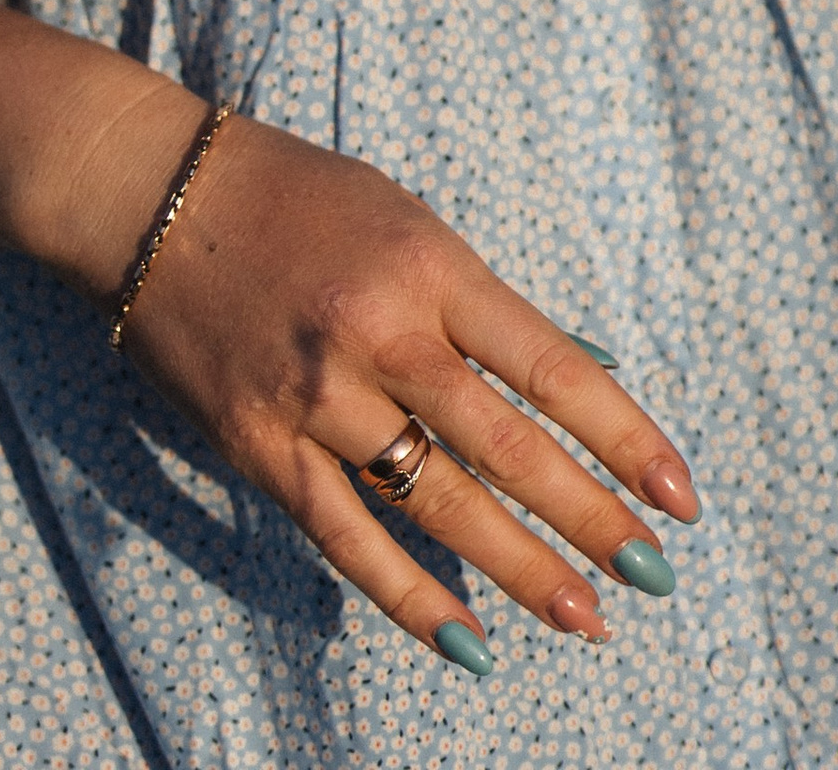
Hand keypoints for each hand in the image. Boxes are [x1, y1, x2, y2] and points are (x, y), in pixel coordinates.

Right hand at [121, 111, 699, 674]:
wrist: (157, 194)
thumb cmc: (302, 197)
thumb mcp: (409, 218)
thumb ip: (483, 304)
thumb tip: (580, 370)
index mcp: (430, 266)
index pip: (551, 367)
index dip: (624, 437)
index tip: (680, 496)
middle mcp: (379, 333)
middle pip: (505, 445)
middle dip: (589, 518)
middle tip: (651, 578)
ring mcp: (316, 397)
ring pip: (435, 500)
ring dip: (517, 567)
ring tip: (584, 618)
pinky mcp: (259, 445)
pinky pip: (345, 536)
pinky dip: (410, 594)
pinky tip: (467, 643)